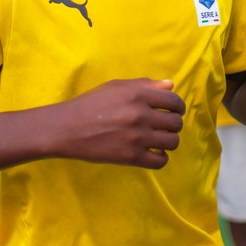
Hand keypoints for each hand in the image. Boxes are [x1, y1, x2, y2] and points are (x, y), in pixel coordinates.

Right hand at [57, 78, 184, 168]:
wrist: (67, 128)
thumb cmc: (91, 104)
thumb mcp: (117, 87)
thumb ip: (145, 85)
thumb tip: (171, 85)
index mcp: (138, 94)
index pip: (174, 101)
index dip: (178, 106)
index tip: (173, 111)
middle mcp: (141, 114)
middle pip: (176, 123)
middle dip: (173, 124)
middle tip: (164, 126)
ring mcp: (137, 137)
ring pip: (172, 142)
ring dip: (168, 141)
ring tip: (158, 140)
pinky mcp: (131, 157)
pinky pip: (160, 161)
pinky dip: (160, 158)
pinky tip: (152, 152)